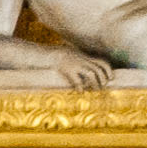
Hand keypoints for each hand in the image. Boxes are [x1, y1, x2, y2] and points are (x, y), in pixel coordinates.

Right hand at [0, 39, 115, 87]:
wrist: (36, 54)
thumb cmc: (48, 59)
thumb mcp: (62, 58)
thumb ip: (71, 63)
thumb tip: (77, 72)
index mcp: (80, 56)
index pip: (101, 61)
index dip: (108, 70)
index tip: (110, 78)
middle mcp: (79, 59)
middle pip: (99, 69)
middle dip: (102, 80)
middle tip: (100, 88)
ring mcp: (73, 64)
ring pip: (92, 75)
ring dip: (94, 85)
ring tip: (91, 92)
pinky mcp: (66, 70)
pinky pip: (78, 80)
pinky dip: (81, 88)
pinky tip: (80, 92)